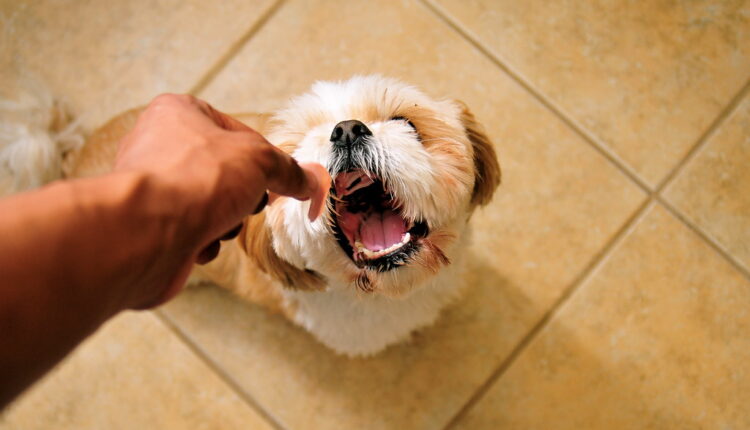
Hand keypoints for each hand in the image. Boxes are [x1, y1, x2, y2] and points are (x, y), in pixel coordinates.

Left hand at [113, 94, 328, 306]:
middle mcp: (158, 145)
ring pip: (211, 205)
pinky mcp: (149, 225)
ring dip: (224, 221)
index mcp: (178, 113)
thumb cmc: (193, 180)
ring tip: (216, 223)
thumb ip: (289, 171)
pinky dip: (203, 241)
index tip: (281, 178)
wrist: (148, 234)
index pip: (237, 132)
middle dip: (241, 195)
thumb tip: (311, 181)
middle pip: (225, 172)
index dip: (263, 158)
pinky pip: (193, 232)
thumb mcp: (260, 161)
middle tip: (245, 201)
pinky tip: (197, 241)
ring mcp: (152, 187)